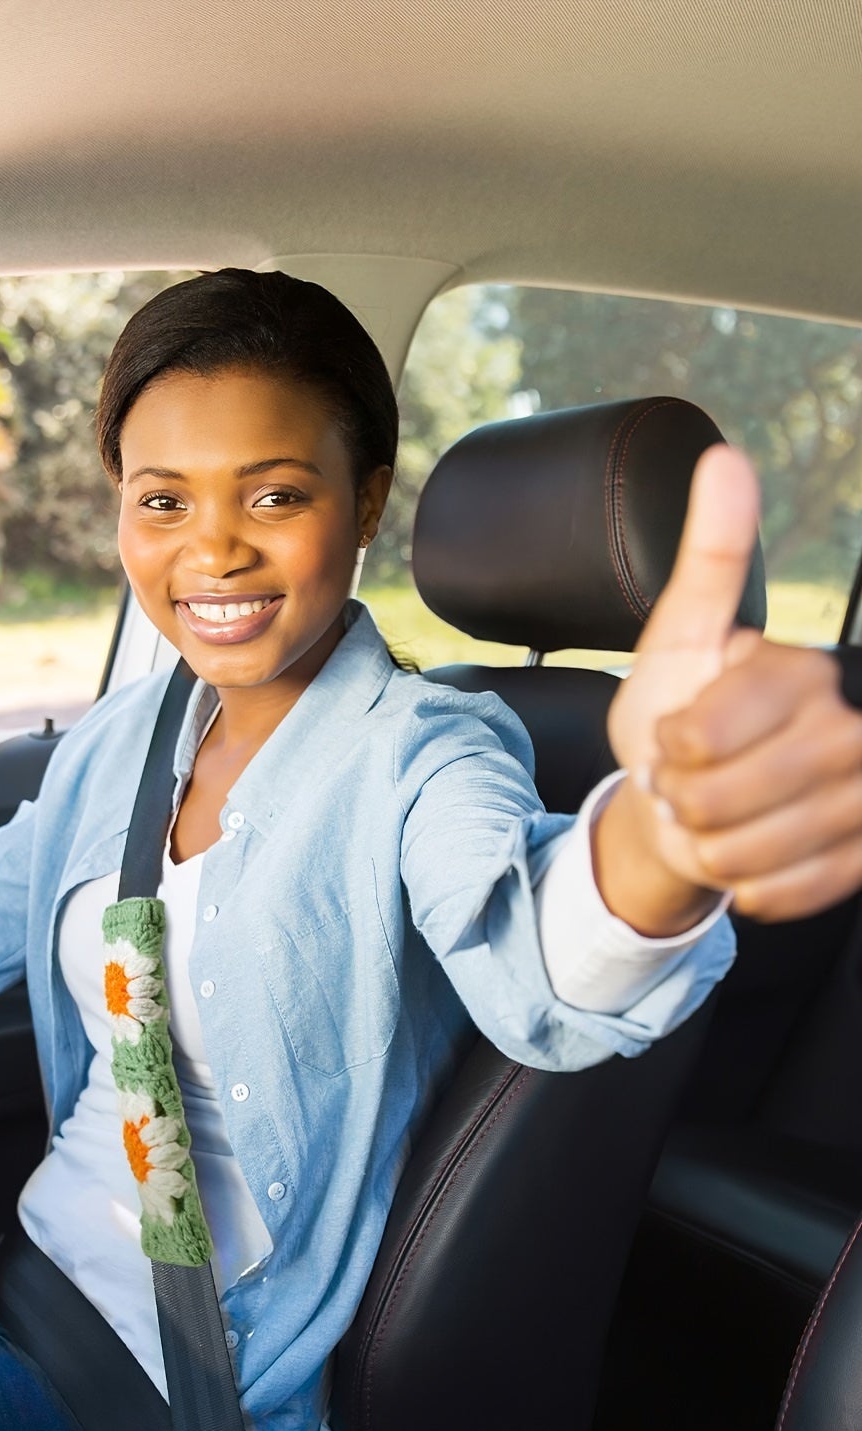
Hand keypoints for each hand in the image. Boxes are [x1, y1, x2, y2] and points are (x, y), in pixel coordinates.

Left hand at [603, 443, 861, 925]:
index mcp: (800, 674)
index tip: (676, 733)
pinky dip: (739, 881)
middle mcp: (846, 732)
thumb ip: (709, 555)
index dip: (667, 746)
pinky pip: (775, 890)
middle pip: (717, 798)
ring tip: (710, 811)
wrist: (694, 797)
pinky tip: (742, 848)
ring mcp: (858, 800)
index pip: (700, 736)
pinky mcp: (857, 859)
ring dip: (704, 841)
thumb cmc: (680, 712)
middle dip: (678, 795)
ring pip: (740, 852)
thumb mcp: (676, 635)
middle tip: (688, 777)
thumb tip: (724, 460)